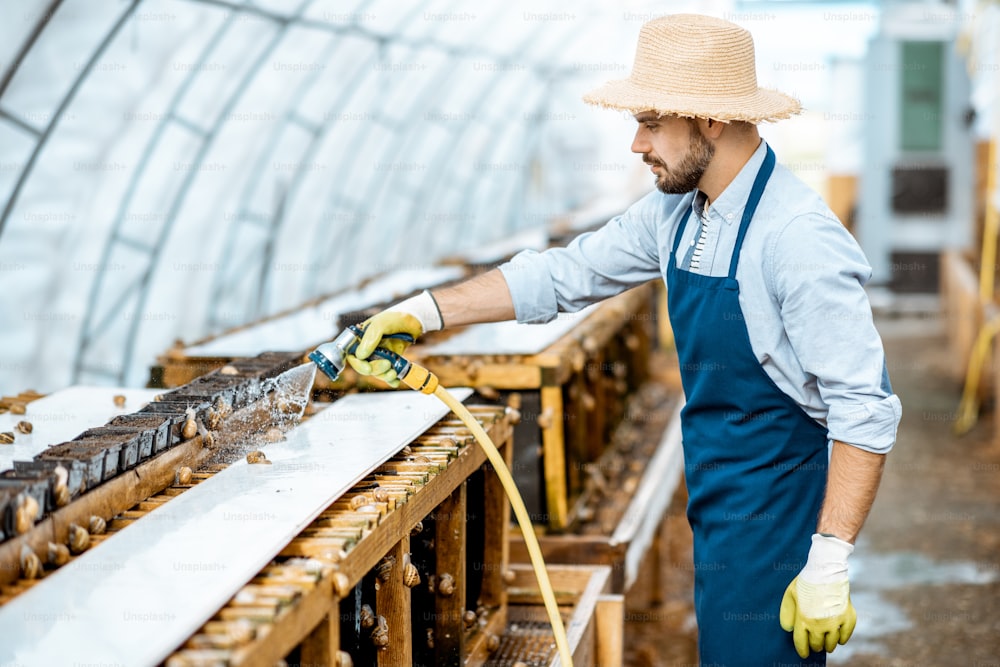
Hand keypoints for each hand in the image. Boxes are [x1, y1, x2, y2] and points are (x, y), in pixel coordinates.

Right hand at [347, 290, 441, 387]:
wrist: (416, 319)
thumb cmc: (396, 317)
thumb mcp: (381, 324)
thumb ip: (370, 338)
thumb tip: (360, 355)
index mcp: (361, 338)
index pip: (352, 355)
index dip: (358, 364)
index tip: (368, 368)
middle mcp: (369, 347)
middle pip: (364, 366)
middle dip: (375, 369)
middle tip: (387, 365)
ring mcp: (380, 354)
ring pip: (376, 372)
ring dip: (384, 375)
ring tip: (394, 372)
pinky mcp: (391, 360)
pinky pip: (388, 373)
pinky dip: (391, 379)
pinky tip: (396, 379)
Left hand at [779, 534, 856, 657]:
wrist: (826, 570)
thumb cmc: (805, 582)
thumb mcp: (790, 594)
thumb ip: (787, 613)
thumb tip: (787, 630)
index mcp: (803, 619)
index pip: (801, 643)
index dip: (802, 650)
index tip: (804, 654)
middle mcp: (819, 624)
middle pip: (817, 644)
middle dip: (815, 646)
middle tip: (815, 645)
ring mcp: (835, 622)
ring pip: (831, 644)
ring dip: (828, 645)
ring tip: (826, 644)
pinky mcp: (848, 618)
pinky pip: (845, 636)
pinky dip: (842, 639)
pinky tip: (838, 638)